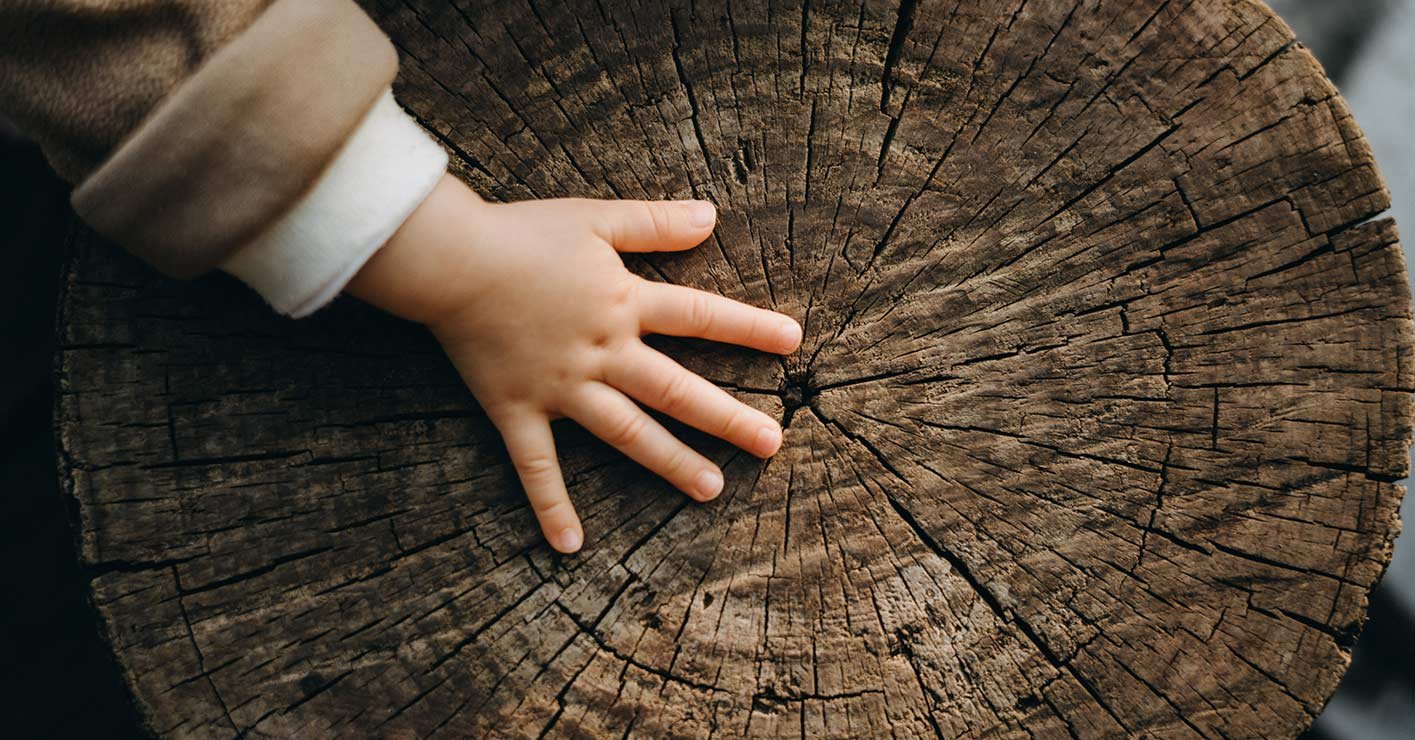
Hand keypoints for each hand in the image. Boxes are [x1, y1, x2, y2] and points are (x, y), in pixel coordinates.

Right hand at [347, 175, 801, 552]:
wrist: (450, 261)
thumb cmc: (521, 234)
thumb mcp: (595, 218)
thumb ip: (654, 222)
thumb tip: (713, 215)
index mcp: (623, 303)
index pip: (699, 316)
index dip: (748, 328)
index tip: (793, 344)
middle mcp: (602, 352)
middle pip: (677, 389)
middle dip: (728, 417)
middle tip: (774, 445)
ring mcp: (562, 388)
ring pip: (627, 433)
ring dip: (671, 462)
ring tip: (713, 489)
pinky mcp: (517, 410)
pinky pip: (536, 465)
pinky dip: (551, 505)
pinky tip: (570, 545)